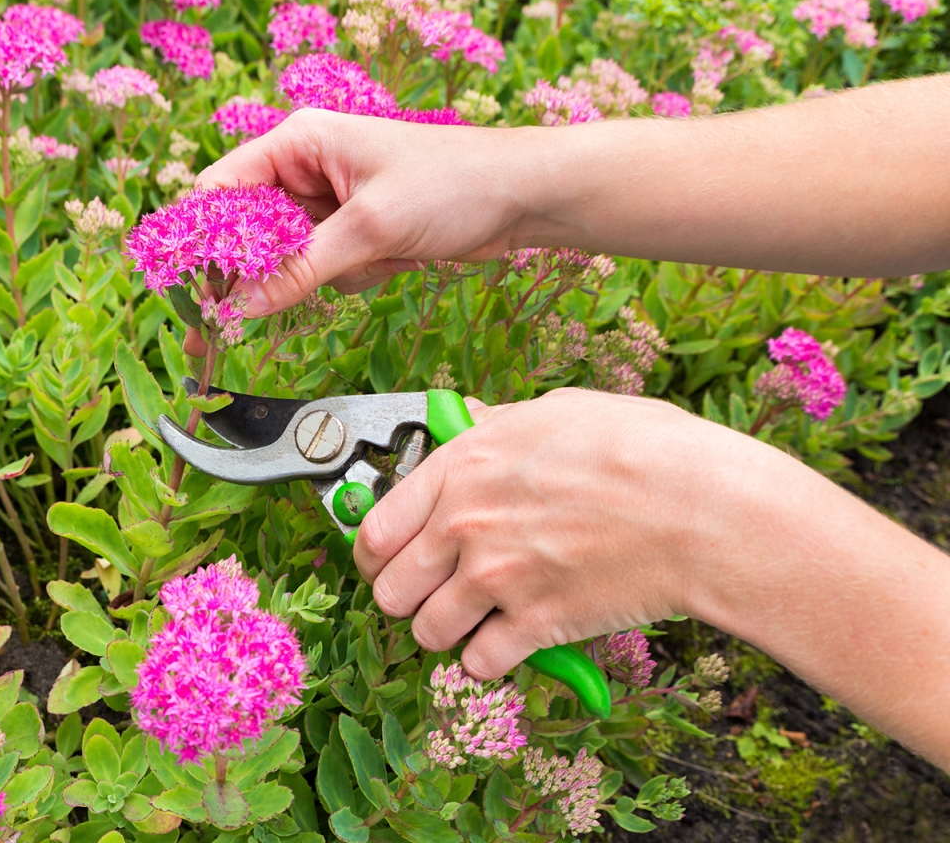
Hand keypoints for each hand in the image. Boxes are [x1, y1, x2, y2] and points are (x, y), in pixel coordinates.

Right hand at [195, 109, 534, 315]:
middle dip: (254, 275)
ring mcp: (332, 203)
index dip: (204, 240)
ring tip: (373, 260)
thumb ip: (301, 268)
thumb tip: (243, 306)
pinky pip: (325, 268)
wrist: (521, 197)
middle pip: (249, 231)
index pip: (223, 189)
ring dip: (322, 275)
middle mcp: (307, 168)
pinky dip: (353, 276)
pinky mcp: (355, 232)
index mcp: (300, 142)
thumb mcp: (370, 227)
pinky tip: (394, 261)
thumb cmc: (451, 185)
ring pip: (289, 258)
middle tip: (222, 329)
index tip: (196, 290)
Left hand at [354, 388, 756, 679]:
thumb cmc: (643, 450)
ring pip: (426, 632)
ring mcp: (495, 580)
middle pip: (388, 590)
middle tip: (433, 594)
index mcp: (461, 468)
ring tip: (477, 618)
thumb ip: (499, 425)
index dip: (373, 553)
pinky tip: (514, 640)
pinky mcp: (533, 626)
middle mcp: (464, 526)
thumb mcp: (557, 413)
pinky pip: (478, 664)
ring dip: (447, 631)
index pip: (375, 529)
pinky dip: (490, 660)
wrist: (703, 510)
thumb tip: (472, 421)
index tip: (384, 562)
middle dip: (407, 597)